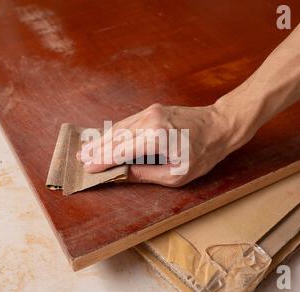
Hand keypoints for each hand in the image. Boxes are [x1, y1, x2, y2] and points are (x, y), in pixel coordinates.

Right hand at [77, 102, 252, 186]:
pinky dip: (114, 132)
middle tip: (79, 158)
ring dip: (102, 139)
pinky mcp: (152, 109)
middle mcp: (150, 120)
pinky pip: (128, 122)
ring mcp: (150, 112)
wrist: (220, 125)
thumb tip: (122, 173)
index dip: (102, 161)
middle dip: (97, 149)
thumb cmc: (203, 153)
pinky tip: (104, 138)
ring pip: (119, 128)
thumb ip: (146, 174)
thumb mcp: (177, 174)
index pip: (121, 151)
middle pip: (116, 137)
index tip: (87, 168)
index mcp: (156, 137)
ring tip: (86, 149)